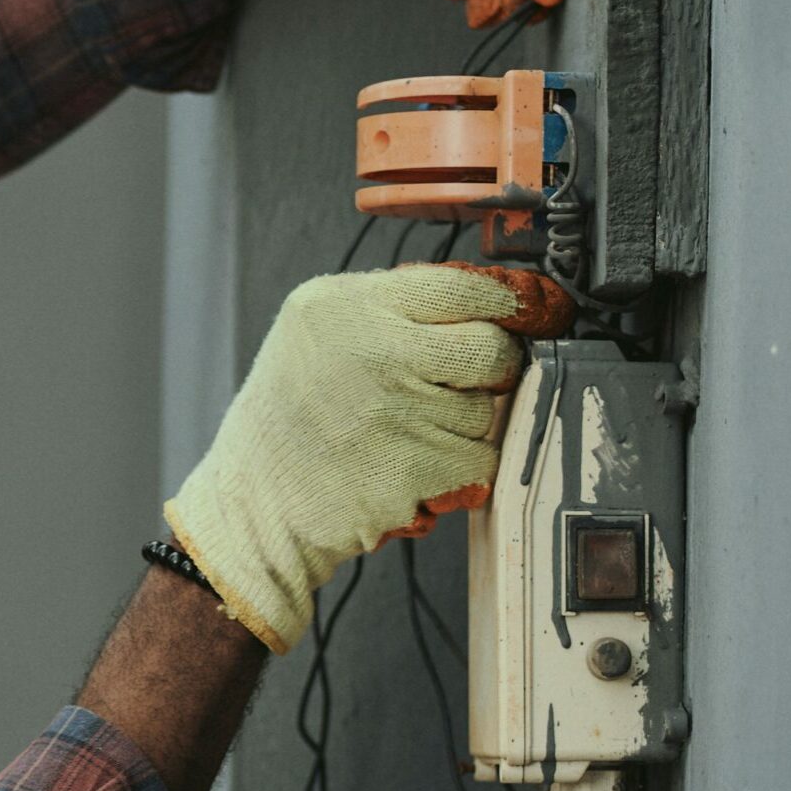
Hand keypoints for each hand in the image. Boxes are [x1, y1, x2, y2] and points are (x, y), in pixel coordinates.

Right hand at [164, 264, 572, 652]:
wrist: (254, 504)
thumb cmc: (288, 420)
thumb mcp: (316, 332)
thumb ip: (392, 307)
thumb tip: (491, 300)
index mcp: (344, 306)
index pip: (463, 285)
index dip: (512, 302)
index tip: (535, 312)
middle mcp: (372, 350)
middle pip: (491, 348)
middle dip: (490, 370)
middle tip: (458, 386)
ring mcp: (396, 411)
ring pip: (488, 411)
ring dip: (464, 426)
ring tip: (408, 434)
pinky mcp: (416, 468)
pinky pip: (481, 460)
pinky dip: (460, 470)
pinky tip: (414, 467)